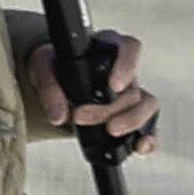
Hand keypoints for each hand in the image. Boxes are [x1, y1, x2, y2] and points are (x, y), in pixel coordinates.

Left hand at [14, 27, 155, 148]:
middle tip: (81, 117)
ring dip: (132, 121)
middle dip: (109, 106)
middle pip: (131, 86)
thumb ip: (48, 87)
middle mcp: (125, 71)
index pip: (129, 47)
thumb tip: (58, 116)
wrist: (56, 83)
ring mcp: (132, 95)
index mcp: (107, 49)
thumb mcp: (43, 67)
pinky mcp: (132, 117)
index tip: (115, 85)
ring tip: (111, 132)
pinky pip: (150, 128)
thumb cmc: (54, 67)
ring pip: (148, 105)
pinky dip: (148, 138)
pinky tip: (138, 147)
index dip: (127, 65)